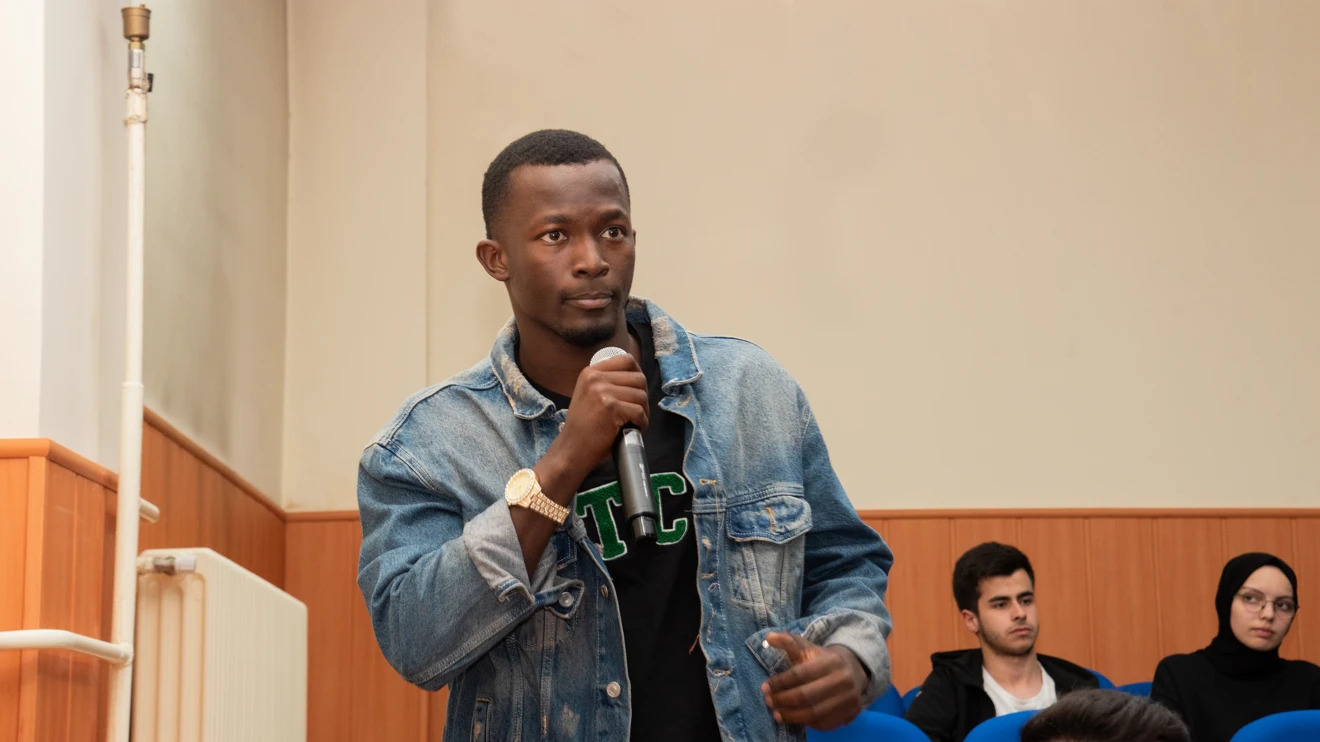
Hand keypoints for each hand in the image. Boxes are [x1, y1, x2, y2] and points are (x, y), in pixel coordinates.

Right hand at [537, 352, 647, 498]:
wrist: (571, 450)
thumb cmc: (584, 427)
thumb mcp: (589, 395)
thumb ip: (606, 382)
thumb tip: (637, 376)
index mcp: (590, 372)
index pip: (626, 360)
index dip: (637, 375)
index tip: (636, 390)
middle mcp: (595, 378)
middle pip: (638, 378)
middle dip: (642, 396)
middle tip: (636, 412)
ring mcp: (602, 392)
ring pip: (642, 395)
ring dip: (643, 411)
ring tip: (634, 422)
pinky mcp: (611, 408)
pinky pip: (639, 411)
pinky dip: (642, 423)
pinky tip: (633, 429)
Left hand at [760, 633, 867, 730]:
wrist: (854, 670)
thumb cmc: (823, 660)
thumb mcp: (807, 648)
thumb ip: (788, 641)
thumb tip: (768, 637)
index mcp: (831, 661)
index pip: (800, 674)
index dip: (780, 682)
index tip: (764, 687)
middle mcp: (843, 680)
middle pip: (806, 695)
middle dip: (783, 700)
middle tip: (768, 701)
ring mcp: (849, 698)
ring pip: (814, 713)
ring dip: (791, 715)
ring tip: (776, 714)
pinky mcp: (850, 713)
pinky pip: (824, 724)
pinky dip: (806, 723)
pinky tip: (794, 719)